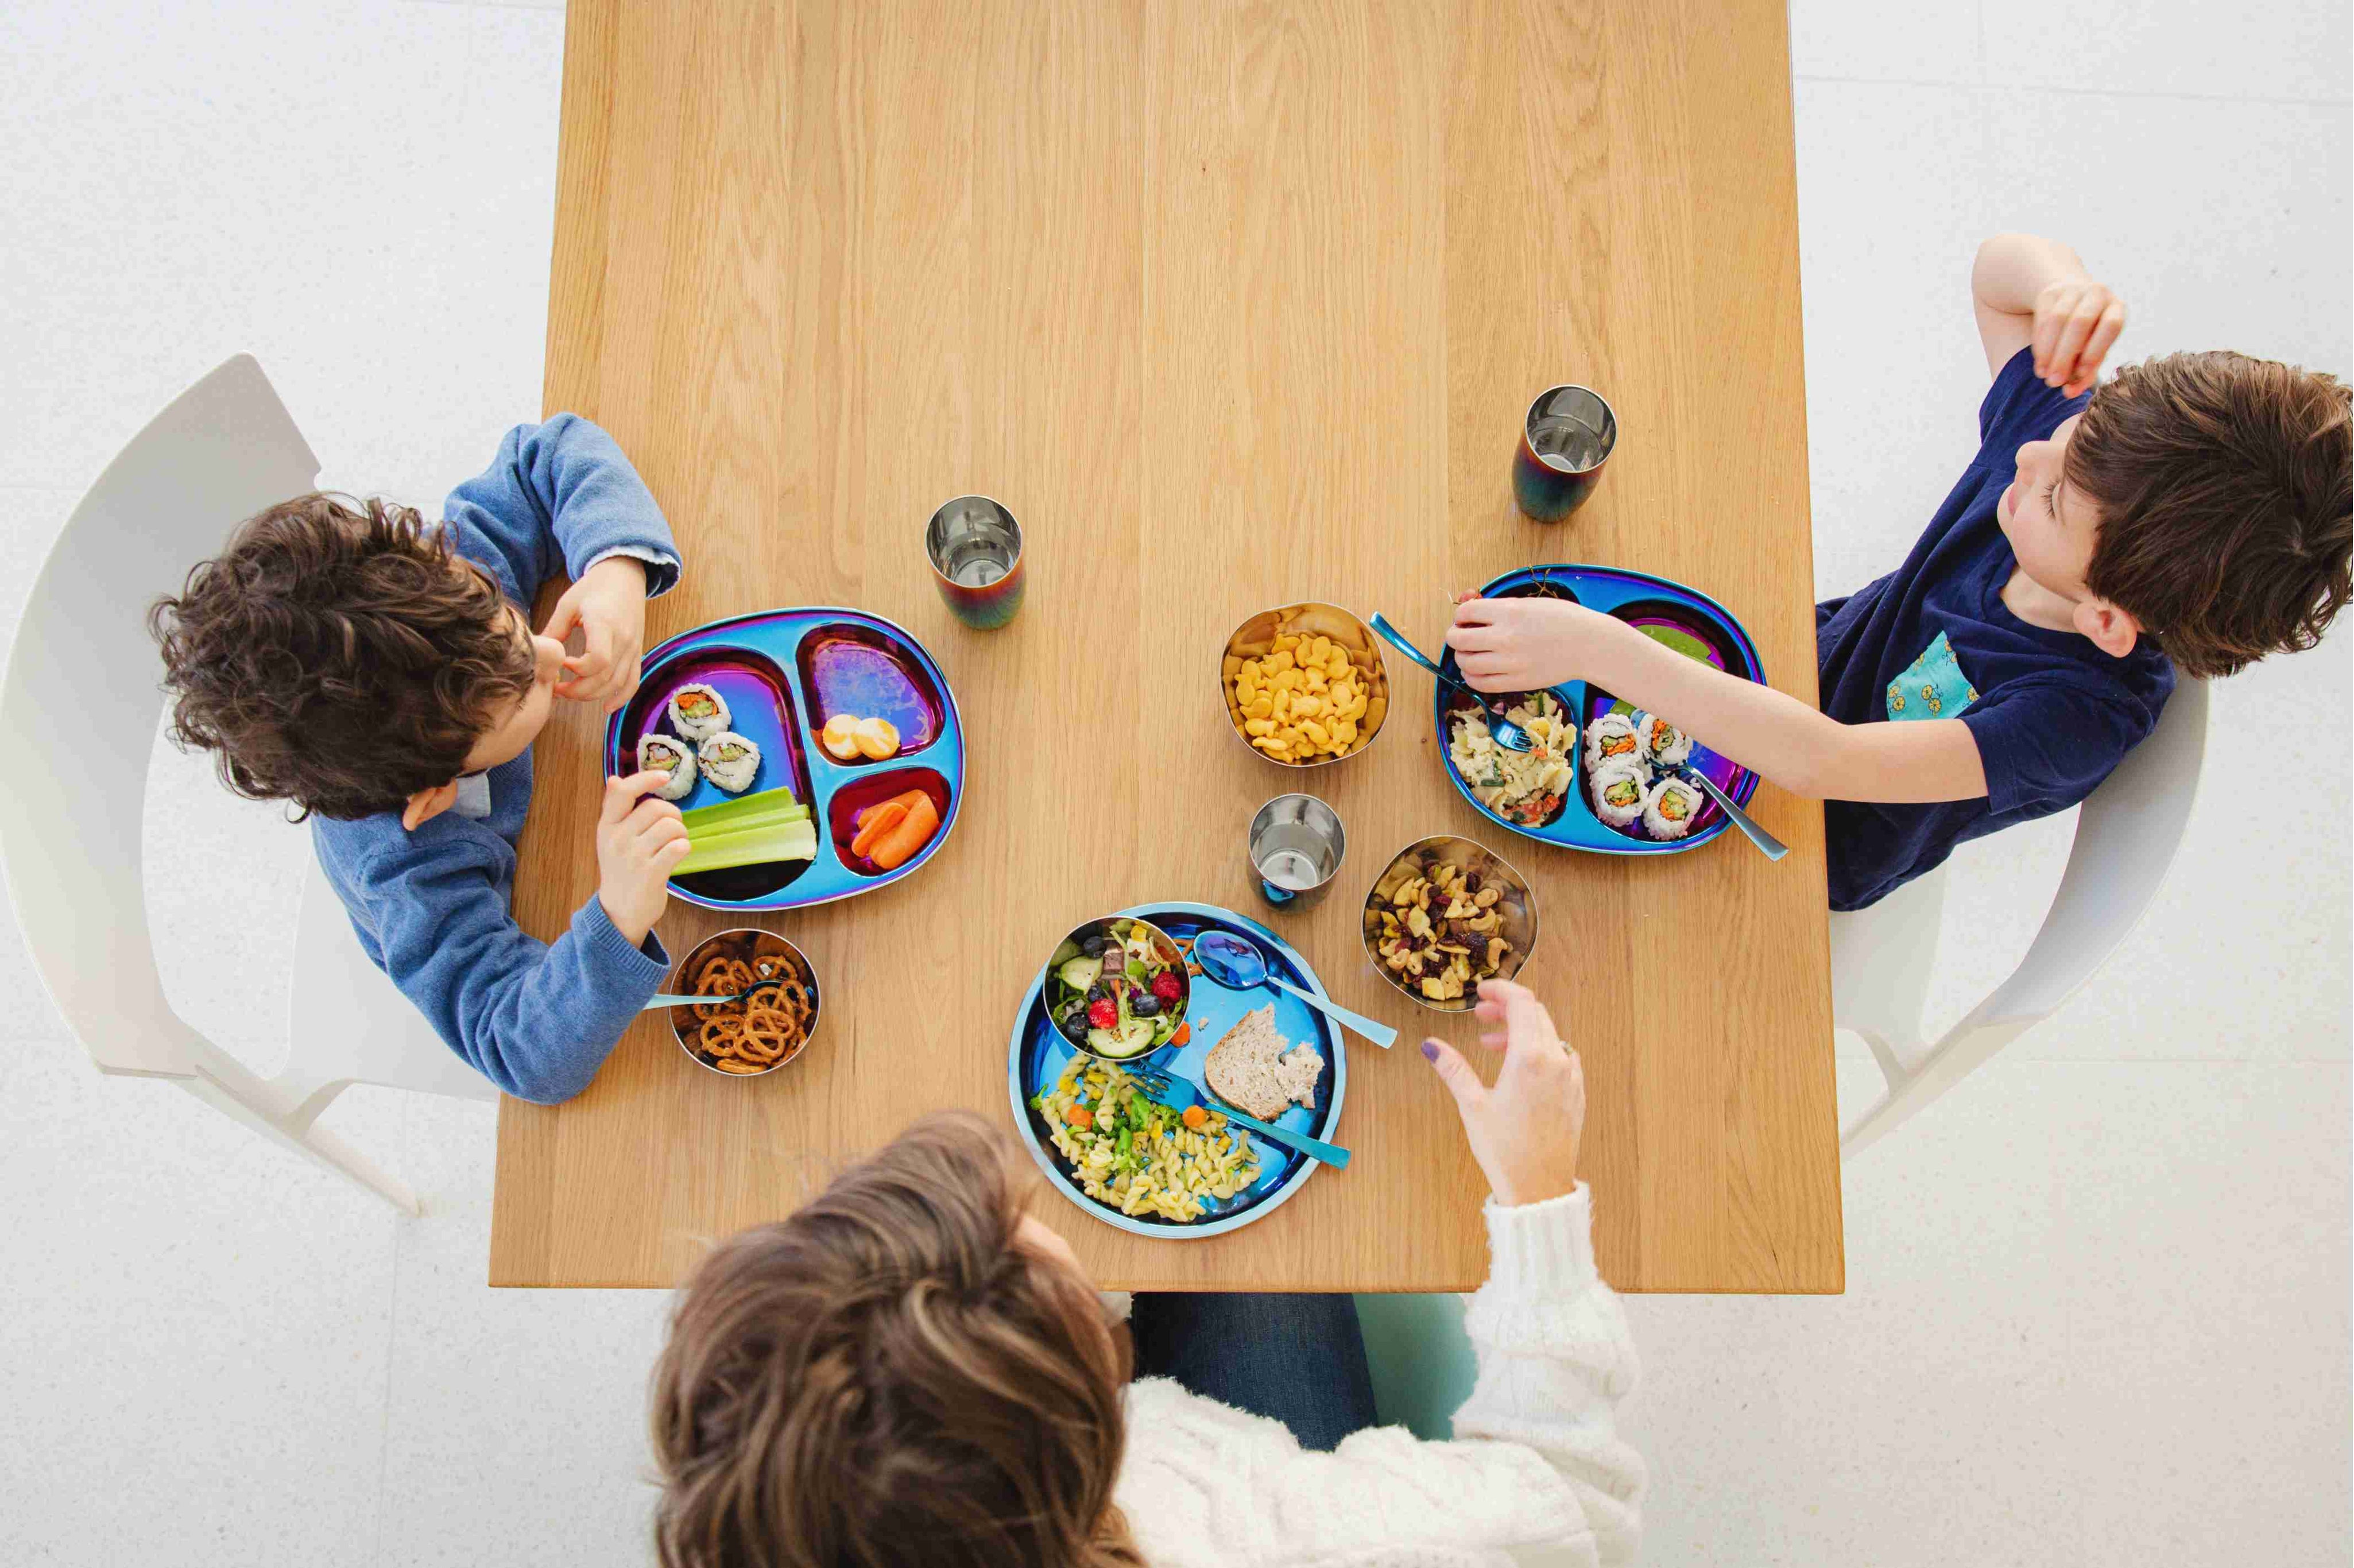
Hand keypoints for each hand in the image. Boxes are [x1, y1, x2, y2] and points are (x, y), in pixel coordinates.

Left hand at [545, 557, 648, 712]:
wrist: (624, 576)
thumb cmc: (593, 587)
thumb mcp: (568, 603)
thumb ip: (554, 629)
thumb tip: (538, 655)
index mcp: (605, 624)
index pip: (598, 660)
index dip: (576, 670)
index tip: (561, 663)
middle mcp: (624, 639)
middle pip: (604, 678)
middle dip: (578, 690)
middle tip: (557, 688)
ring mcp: (633, 648)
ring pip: (617, 684)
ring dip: (592, 695)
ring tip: (570, 693)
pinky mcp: (636, 653)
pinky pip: (632, 682)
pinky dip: (621, 698)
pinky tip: (606, 708)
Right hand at [596, 769, 689, 945]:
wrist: (620, 912)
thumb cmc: (621, 870)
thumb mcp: (611, 838)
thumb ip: (616, 809)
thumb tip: (615, 778)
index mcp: (607, 826)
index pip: (624, 792)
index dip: (646, 779)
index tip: (665, 776)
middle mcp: (617, 839)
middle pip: (657, 808)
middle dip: (673, 815)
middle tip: (673, 830)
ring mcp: (633, 857)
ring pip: (671, 826)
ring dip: (681, 834)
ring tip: (675, 845)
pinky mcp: (651, 874)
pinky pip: (679, 847)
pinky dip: (684, 848)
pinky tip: (678, 855)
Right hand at [1422, 978, 1584, 1207]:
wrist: (1539, 1189)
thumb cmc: (1505, 1150)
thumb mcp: (1472, 1106)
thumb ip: (1454, 1069)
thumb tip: (1431, 1046)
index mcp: (1529, 1058)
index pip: (1522, 1002)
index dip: (1501, 990)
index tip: (1482, 992)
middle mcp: (1556, 1061)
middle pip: (1536, 1015)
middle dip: (1508, 1009)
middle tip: (1481, 1018)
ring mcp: (1571, 1077)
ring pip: (1549, 1036)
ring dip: (1522, 1032)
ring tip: (1493, 1047)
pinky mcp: (1577, 1094)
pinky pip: (1561, 1057)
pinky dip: (1540, 1051)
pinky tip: (1521, 1068)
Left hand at [1444, 595, 1588, 692]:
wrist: (1590, 644)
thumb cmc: (1563, 619)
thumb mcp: (1530, 602)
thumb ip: (1499, 606)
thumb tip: (1470, 605)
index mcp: (1509, 612)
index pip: (1465, 612)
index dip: (1461, 615)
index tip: (1466, 618)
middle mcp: (1506, 637)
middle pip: (1458, 639)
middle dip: (1454, 636)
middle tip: (1461, 636)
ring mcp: (1510, 662)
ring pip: (1466, 663)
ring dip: (1462, 658)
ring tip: (1470, 654)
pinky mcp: (1517, 682)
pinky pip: (1480, 684)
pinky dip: (1471, 677)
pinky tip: (1477, 671)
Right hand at [2030, 276, 2125, 395]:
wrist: (2070, 299)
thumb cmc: (2088, 333)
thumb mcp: (2093, 349)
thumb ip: (2085, 371)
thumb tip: (2069, 393)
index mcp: (2116, 308)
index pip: (2110, 326)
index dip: (2096, 350)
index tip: (2080, 373)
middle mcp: (2098, 294)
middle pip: (2080, 323)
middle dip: (2065, 355)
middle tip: (2054, 382)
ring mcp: (2072, 290)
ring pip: (2057, 320)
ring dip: (2048, 351)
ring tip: (2043, 374)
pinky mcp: (2049, 294)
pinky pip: (2041, 319)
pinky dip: (2038, 344)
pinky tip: (2039, 361)